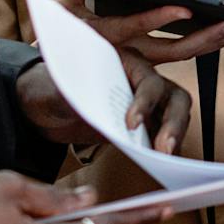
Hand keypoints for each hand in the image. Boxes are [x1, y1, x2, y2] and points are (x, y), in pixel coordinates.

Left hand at [18, 54, 192, 152]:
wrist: (46, 105)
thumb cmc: (52, 88)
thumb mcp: (56, 89)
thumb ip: (68, 92)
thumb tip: (78, 100)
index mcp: (125, 61)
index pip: (148, 80)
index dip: (144, 102)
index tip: (131, 124)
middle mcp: (142, 79)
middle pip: (174, 97)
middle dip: (174, 123)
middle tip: (164, 148)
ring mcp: (146, 102)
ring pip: (176, 114)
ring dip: (175, 135)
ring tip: (165, 158)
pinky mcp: (143, 123)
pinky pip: (163, 132)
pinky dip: (166, 146)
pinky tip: (160, 163)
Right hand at [56, 0, 223, 62]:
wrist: (59, 65)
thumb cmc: (63, 29)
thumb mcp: (64, 4)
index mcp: (107, 34)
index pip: (137, 26)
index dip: (161, 18)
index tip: (185, 9)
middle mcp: (129, 51)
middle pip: (171, 49)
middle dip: (203, 38)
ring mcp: (142, 60)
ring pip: (181, 55)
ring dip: (211, 43)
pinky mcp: (151, 62)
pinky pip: (181, 54)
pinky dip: (205, 45)